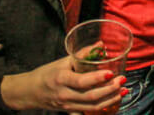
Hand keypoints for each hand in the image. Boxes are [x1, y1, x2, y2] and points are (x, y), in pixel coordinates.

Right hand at [0, 56, 124, 111]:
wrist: (30, 91)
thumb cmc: (47, 73)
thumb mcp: (63, 61)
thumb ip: (82, 54)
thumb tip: (100, 44)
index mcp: (61, 79)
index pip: (82, 81)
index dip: (98, 78)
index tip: (111, 73)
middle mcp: (64, 94)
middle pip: (90, 96)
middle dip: (109, 90)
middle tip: (123, 81)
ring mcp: (67, 105)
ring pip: (91, 106)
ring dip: (110, 100)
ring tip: (123, 91)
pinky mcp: (69, 111)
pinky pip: (87, 113)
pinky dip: (101, 110)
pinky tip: (112, 103)